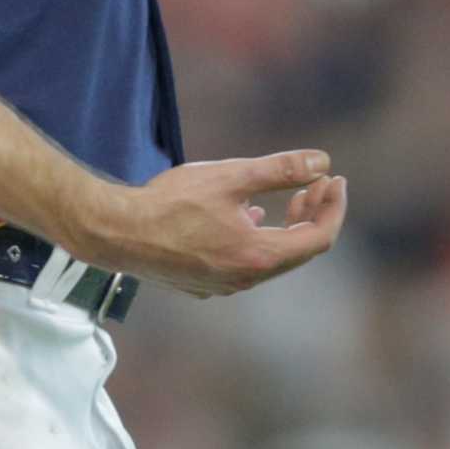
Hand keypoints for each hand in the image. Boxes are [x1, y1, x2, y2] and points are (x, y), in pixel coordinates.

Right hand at [79, 149, 347, 297]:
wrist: (116, 232)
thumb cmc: (169, 203)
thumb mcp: (229, 177)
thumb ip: (279, 170)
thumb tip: (322, 162)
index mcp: (260, 255)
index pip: (319, 238)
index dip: (333, 207)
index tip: (333, 179)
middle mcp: (247, 279)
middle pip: (299, 251)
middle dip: (313, 215)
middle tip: (314, 184)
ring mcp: (225, 286)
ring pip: (273, 260)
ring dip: (287, 229)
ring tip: (287, 199)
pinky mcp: (204, 285)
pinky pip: (247, 265)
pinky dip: (260, 240)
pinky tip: (248, 217)